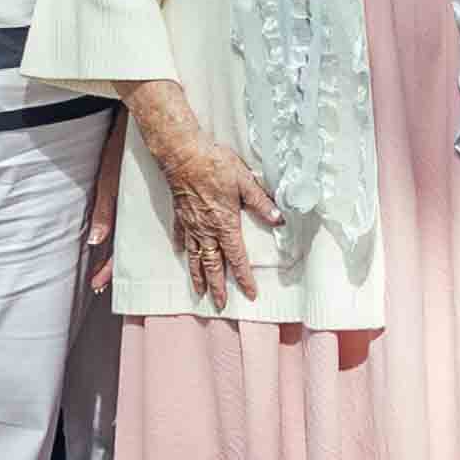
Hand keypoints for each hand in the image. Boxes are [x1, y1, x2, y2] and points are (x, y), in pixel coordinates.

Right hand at [148, 121, 278, 304]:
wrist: (183, 154)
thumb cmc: (215, 165)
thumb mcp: (245, 182)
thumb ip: (261, 202)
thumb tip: (279, 218)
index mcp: (225, 224)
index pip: (236, 257)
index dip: (244, 278)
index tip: (249, 293)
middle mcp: (206, 230)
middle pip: (212, 265)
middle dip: (218, 287)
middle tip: (220, 305)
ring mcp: (191, 224)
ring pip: (195, 257)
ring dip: (198, 276)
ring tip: (199, 292)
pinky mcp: (180, 215)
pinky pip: (181, 237)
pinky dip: (183, 248)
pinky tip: (182, 255)